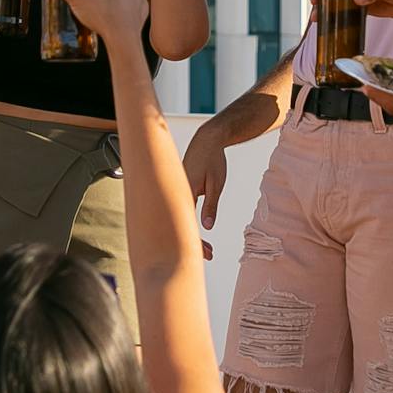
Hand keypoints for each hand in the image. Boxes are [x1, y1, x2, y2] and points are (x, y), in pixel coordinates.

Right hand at [182, 124, 231, 258]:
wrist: (207, 139)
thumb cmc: (213, 158)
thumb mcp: (216, 183)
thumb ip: (211, 205)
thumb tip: (207, 226)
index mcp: (185, 190)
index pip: (187, 223)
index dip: (196, 241)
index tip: (208, 252)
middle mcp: (176, 192)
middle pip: (180, 224)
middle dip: (194, 242)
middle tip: (210, 254)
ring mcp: (176, 191)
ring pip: (179, 218)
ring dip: (191, 233)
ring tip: (207, 246)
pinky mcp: (179, 190)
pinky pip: (181, 211)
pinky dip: (188, 223)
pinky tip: (195, 230)